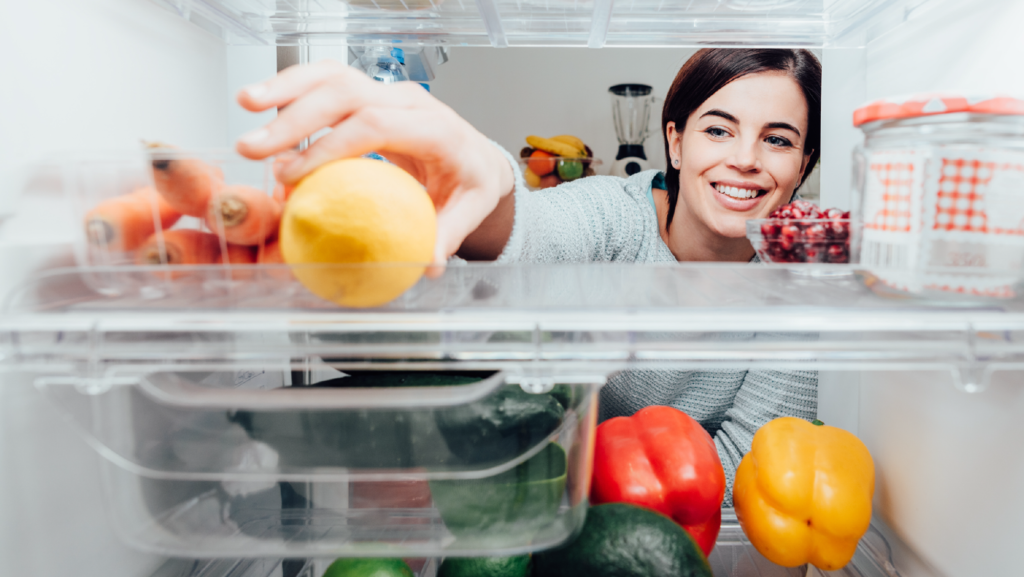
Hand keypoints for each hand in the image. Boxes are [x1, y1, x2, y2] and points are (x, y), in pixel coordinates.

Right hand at [235, 60, 514, 268]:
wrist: (476, 156)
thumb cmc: (469, 183)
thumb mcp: (469, 210)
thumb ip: (448, 234)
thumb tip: (427, 264)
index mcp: (436, 128)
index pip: (376, 125)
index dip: (331, 146)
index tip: (294, 174)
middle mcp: (409, 101)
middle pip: (347, 94)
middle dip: (296, 117)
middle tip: (255, 148)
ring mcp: (387, 92)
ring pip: (333, 76)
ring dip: (286, 88)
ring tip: (246, 104)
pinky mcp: (370, 93)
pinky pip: (328, 81)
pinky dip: (292, 87)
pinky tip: (260, 101)